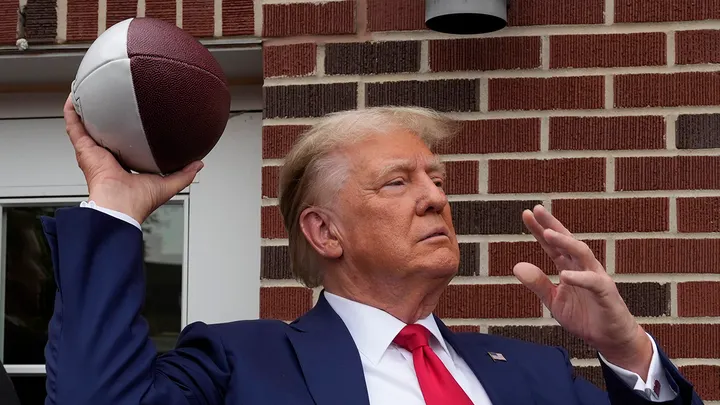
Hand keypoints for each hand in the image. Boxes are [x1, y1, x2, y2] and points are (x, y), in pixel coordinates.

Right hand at [64, 95, 202, 223]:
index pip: (123, 145)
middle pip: (102, 133)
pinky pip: (73, 126)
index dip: (125, 133)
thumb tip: (198, 163)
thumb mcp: (168, 184)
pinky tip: (74, 96)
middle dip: (103, 118)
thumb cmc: (139, 201)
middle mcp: (106, 158)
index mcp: (122, 166)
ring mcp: (93, 152)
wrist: (120, 206)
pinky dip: (71, 111)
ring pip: (85, 126)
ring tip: (88, 90)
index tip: (132, 120)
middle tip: (109, 100)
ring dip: (84, 109)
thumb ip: (184, 173)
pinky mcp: (84, 149)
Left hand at [513, 205, 652, 378]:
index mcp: (569, 267)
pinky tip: (564, 275)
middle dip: (552, 225)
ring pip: (582, 253)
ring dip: (565, 243)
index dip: (540, 229)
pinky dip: (579, 277)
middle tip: (537, 210)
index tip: (527, 214)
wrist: (610, 339)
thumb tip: (516, 266)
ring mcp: (596, 277)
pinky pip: (593, 281)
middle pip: (567, 241)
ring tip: (548, 234)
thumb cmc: (584, 316)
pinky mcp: (606, 293)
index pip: (552, 245)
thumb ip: (537, 283)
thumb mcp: (554, 301)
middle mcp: (583, 266)